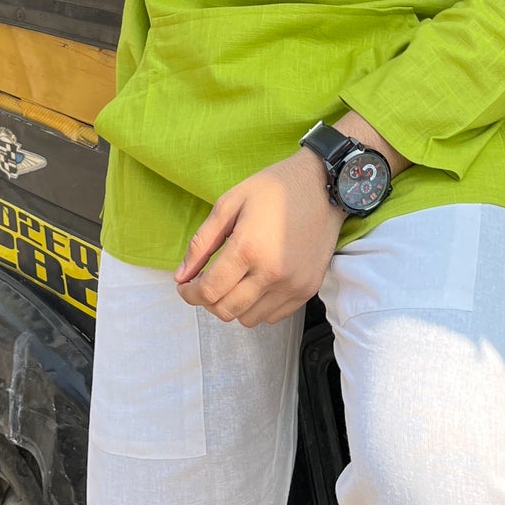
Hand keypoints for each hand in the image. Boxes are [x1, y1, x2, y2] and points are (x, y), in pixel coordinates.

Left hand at [175, 150, 342, 326]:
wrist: (323, 185)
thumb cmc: (274, 188)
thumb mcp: (230, 202)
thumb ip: (202, 242)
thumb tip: (181, 276)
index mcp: (248, 248)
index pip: (209, 291)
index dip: (190, 293)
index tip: (186, 286)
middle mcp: (272, 273)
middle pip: (226, 311)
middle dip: (208, 301)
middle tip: (207, 282)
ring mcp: (292, 285)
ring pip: (249, 319)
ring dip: (234, 305)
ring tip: (234, 281)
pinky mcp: (307, 290)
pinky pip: (273, 317)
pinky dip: (258, 307)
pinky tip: (256, 284)